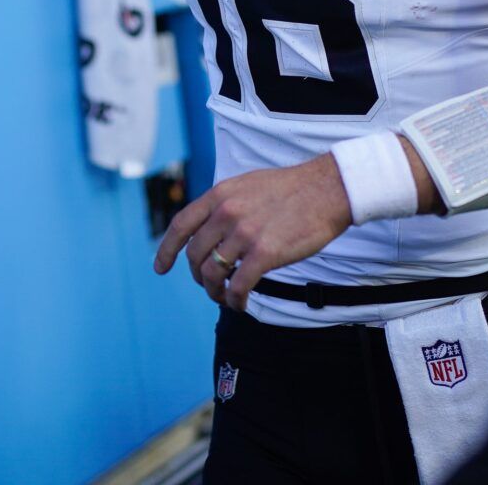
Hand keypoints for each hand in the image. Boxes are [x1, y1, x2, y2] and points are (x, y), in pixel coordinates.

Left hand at [153, 154, 352, 310]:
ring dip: (215, 292)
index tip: (160, 268)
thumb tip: (209, 224)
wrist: (327, 189)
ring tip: (225, 297)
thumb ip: (225, 202)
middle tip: (209, 285)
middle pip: (194, 255)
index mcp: (220, 194)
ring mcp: (244, 233)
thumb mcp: (247, 184)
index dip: (166, 250)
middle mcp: (227, 212)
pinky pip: (238, 286)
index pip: (181, 225)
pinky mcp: (265, 253)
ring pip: (212, 273)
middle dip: (197, 276)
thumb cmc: (292, 188)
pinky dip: (235, 300)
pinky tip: (241, 303)